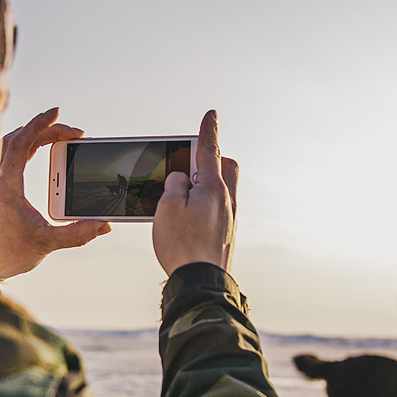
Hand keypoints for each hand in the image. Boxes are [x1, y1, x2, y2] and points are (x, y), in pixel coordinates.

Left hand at [0, 108, 109, 279]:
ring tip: (56, 138)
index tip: (56, 111)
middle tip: (73, 134)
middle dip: (46, 131)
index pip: (21, 142)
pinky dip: (22, 149)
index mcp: (4, 183)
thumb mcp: (44, 243)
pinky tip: (33, 153)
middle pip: (18, 138)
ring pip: (8, 145)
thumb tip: (102, 225)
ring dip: (32, 137)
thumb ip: (76, 234)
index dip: (40, 124)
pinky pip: (5, 157)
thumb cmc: (3, 255)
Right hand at [152, 109, 237, 275]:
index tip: (211, 114)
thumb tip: (181, 179)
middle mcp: (227, 201)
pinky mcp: (225, 234)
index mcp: (213, 188)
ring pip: (222, 189)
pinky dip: (205, 204)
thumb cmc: (183, 246)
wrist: (201, 282)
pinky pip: (217, 208)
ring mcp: (229, 218)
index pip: (210, 150)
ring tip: (182, 194)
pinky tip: (188, 217)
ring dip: (206, 184)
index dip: (208, 130)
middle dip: (211, 159)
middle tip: (189, 164)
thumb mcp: (167, 207)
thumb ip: (174, 185)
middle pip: (226, 167)